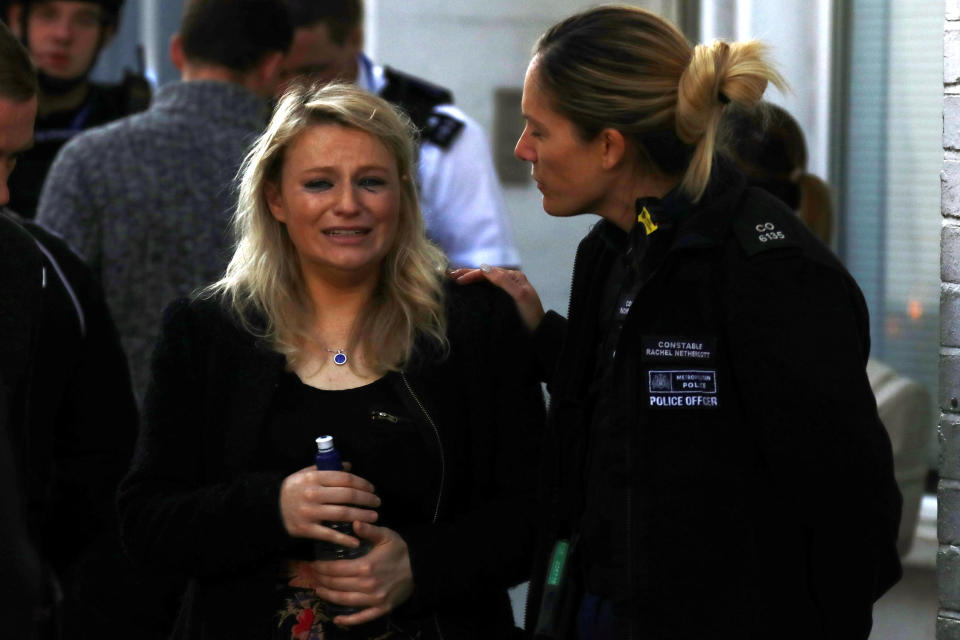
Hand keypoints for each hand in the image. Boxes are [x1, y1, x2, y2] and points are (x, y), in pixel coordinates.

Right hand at [279, 466, 380, 547]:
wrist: (270, 508)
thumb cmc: (294, 489)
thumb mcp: (306, 474)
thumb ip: (326, 468)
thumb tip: (349, 466)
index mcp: (314, 478)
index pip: (345, 478)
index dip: (362, 483)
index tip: (372, 489)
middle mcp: (313, 494)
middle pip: (347, 496)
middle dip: (366, 500)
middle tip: (377, 503)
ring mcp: (310, 512)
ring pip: (342, 514)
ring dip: (362, 516)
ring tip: (374, 517)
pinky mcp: (306, 529)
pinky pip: (329, 535)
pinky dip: (345, 539)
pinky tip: (357, 541)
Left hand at [290, 522, 413, 625]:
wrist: (420, 568)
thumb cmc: (401, 550)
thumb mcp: (386, 535)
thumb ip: (369, 530)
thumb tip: (354, 522)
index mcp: (366, 566)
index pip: (335, 569)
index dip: (322, 567)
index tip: (315, 564)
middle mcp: (367, 585)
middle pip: (336, 584)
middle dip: (322, 579)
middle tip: (314, 575)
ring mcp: (374, 600)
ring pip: (344, 600)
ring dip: (329, 596)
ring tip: (320, 590)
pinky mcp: (381, 609)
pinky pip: (362, 617)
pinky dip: (348, 620)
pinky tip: (337, 618)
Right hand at [448, 264, 544, 330]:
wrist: (538, 333)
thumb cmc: (531, 314)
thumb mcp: (520, 295)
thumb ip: (504, 281)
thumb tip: (484, 268)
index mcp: (513, 277)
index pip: (488, 272)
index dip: (472, 274)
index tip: (457, 280)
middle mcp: (508, 281)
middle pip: (484, 274)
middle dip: (466, 273)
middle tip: (448, 275)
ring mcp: (504, 291)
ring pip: (483, 282)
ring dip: (468, 279)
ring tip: (452, 279)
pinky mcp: (501, 301)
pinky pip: (485, 291)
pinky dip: (474, 288)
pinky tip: (465, 290)